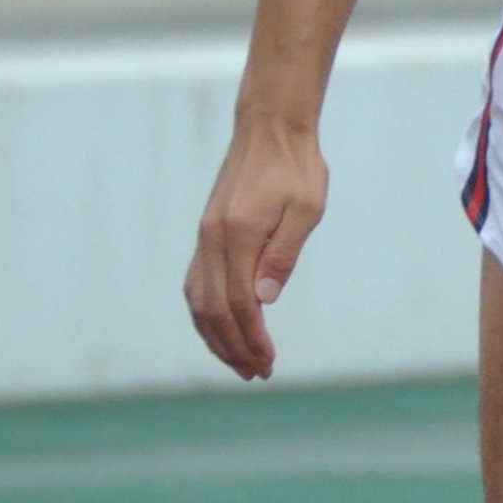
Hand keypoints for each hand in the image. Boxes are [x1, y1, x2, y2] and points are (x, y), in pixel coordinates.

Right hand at [184, 115, 329, 379]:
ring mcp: (205, 236)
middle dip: (233, 347)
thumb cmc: (296, 168)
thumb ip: (283, 254)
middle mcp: (212, 238)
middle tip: (257, 374)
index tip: (269, 362)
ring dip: (216, 336)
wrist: (270, 129)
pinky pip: (196, 283)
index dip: (252, 338)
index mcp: (236, 233)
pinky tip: (220, 328)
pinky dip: (205, 313)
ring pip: (198, 300)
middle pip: (213, 309)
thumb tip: (264, 302)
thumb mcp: (306, 209)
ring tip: (239, 362)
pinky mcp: (206, 234)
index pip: (239, 302)